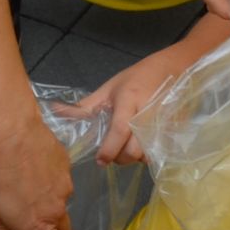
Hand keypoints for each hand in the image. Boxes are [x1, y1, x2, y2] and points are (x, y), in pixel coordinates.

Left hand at [0, 108, 105, 229]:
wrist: (10, 131)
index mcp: (38, 225)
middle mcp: (56, 208)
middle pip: (59, 224)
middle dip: (48, 225)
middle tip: (25, 212)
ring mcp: (64, 184)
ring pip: (57, 198)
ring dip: (42, 195)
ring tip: (18, 177)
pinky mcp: (65, 163)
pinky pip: (57, 175)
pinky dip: (44, 173)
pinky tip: (28, 161)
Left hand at [76, 49, 187, 166]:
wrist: (172, 69)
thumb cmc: (136, 78)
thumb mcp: (109, 88)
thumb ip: (85, 106)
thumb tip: (55, 112)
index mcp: (128, 102)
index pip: (119, 131)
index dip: (108, 150)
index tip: (100, 160)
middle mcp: (146, 115)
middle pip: (133, 151)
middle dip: (119, 158)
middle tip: (112, 153)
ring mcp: (162, 125)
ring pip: (146, 156)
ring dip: (134, 158)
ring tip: (126, 147)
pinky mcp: (173, 131)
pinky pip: (158, 153)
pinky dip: (147, 154)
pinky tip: (141, 145)